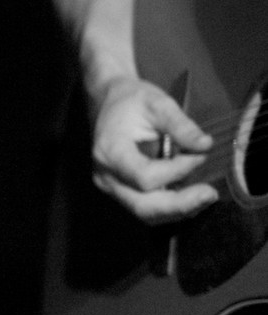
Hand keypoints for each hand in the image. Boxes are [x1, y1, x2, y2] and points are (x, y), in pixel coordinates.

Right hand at [89, 75, 216, 223]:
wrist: (108, 103)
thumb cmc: (132, 101)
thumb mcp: (158, 103)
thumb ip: (181, 125)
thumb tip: (205, 146)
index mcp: (110, 152)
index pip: (145, 177)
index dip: (177, 170)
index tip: (199, 154)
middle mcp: (106, 176)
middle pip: (143, 206)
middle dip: (180, 205)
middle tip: (210, 194)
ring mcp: (111, 186)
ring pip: (144, 213)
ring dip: (178, 210)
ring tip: (205, 197)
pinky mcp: (120, 191)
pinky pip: (145, 208)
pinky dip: (170, 208)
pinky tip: (191, 197)